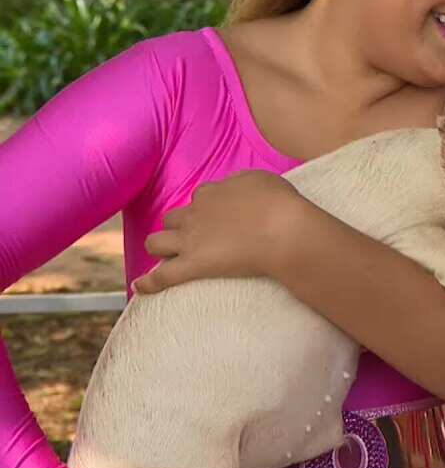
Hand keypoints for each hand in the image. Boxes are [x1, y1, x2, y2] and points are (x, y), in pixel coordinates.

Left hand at [135, 171, 304, 293]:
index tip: (217, 216)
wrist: (283, 231)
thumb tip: (235, 189)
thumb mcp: (261, 180)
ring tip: (165, 257)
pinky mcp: (193, 265)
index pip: (200, 197)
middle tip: (193, 237)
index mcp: (212, 192)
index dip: (206, 207)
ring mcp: (191, 240)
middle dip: (178, 226)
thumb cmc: (280, 204)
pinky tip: (139, 287)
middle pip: (172, 218)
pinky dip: (148, 283)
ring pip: (156, 242)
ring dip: (159, 247)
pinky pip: (162, 276)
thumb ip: (242, 182)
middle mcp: (195, 213)